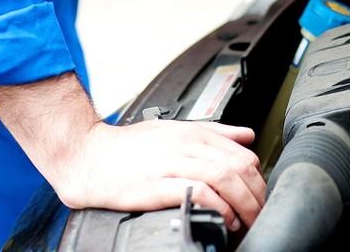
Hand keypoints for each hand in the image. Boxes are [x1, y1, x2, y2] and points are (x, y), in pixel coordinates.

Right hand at [66, 117, 264, 229]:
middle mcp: (186, 145)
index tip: (261, 196)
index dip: (258, 178)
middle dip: (256, 193)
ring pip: (224, 176)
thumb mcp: (175, 129)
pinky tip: (224, 218)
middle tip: (260, 212)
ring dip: (243, 202)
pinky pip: (198, 191)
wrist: (88, 156)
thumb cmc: (128, 147)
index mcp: (193, 133)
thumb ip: (214, 132)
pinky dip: (218, 206)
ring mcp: (172, 163)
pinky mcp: (157, 184)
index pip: (242, 154)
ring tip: (247, 220)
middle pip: (238, 166)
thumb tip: (247, 135)